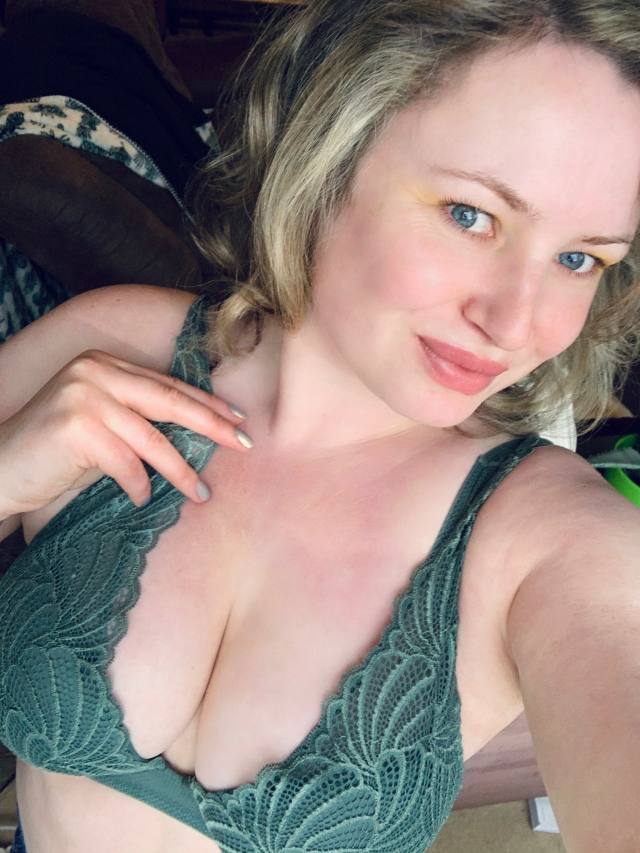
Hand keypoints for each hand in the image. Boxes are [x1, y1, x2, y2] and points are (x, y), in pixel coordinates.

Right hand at [0, 349, 251, 514]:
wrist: (0, 469)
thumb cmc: (57, 453)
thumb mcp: (103, 423)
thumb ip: (140, 417)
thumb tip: (202, 432)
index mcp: (105, 364)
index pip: (168, 384)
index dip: (207, 403)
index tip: (239, 419)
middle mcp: (95, 372)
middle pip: (170, 401)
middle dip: (213, 425)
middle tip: (244, 444)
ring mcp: (84, 397)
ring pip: (152, 439)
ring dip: (181, 471)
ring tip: (201, 493)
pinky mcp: (76, 428)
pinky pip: (126, 463)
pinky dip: (139, 486)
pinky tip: (142, 501)